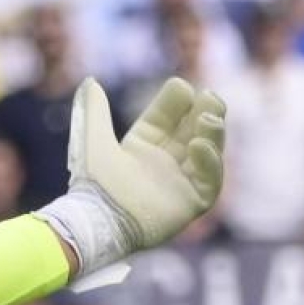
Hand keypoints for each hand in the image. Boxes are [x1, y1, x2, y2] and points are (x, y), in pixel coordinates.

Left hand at [36, 77, 225, 276]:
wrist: (97, 222)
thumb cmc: (93, 185)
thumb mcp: (93, 140)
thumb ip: (95, 110)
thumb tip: (90, 81)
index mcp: (142, 147)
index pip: (166, 118)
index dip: (175, 102)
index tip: (182, 87)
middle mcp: (164, 163)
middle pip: (193, 132)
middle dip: (205, 112)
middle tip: (210, 96)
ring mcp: (179, 183)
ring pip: (208, 153)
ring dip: (213, 133)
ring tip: (209, 118)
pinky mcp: (190, 203)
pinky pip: (210, 181)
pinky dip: (209, 162)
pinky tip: (199, 146)